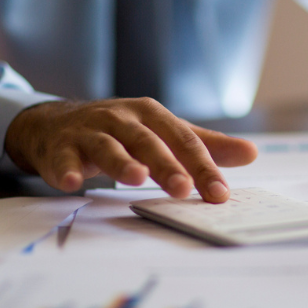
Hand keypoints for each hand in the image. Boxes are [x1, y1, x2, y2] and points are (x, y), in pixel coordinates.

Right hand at [4, 98, 257, 201]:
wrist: (56, 123)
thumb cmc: (119, 131)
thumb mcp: (162, 132)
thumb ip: (204, 145)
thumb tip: (251, 153)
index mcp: (151, 114)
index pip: (183, 140)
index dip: (202, 166)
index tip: (220, 193)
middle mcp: (121, 118)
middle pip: (147, 141)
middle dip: (166, 165)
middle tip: (183, 189)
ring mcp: (89, 131)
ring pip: (108, 146)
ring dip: (121, 162)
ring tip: (136, 179)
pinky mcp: (60, 148)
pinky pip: (63, 159)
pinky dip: (67, 170)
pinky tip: (72, 184)